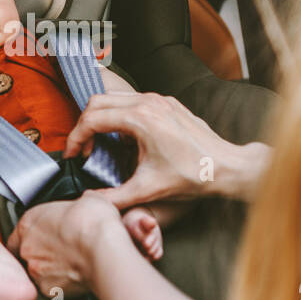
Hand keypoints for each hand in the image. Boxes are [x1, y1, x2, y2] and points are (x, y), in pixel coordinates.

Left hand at [6, 191, 127, 297]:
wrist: (103, 248)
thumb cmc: (93, 223)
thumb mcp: (87, 199)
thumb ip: (77, 203)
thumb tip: (86, 203)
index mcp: (29, 222)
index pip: (18, 233)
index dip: (33, 236)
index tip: (45, 237)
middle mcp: (27, 247)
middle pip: (26, 254)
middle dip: (43, 254)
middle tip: (63, 250)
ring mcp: (36, 269)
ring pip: (38, 273)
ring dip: (52, 270)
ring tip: (72, 264)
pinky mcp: (48, 289)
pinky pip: (52, 288)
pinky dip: (62, 284)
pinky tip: (77, 276)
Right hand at [64, 92, 256, 207]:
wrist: (227, 167)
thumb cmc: (193, 176)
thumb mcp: (148, 190)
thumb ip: (114, 197)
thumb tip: (90, 201)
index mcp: (140, 118)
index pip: (92, 119)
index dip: (75, 139)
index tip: (73, 157)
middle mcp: (148, 102)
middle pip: (98, 101)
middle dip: (84, 125)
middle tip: (83, 150)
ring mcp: (159, 100)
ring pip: (115, 98)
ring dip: (101, 118)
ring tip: (100, 145)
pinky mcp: (167, 104)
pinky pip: (133, 101)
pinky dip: (119, 116)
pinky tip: (125, 140)